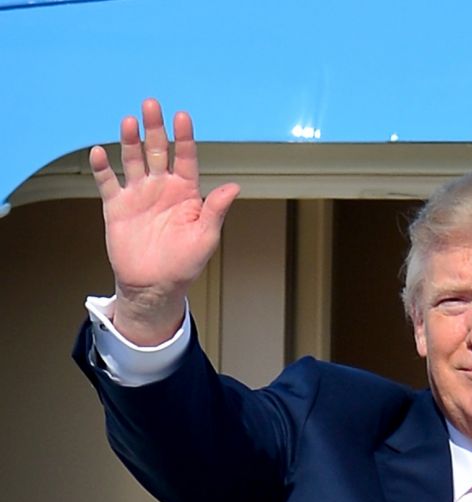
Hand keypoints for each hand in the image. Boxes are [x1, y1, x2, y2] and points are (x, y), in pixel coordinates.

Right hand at [90, 98, 239, 344]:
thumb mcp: (206, 238)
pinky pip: (108, 182)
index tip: (182, 117)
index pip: (186, 158)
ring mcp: (138, 194)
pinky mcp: (117, 206)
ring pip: (133, 159)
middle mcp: (161, 187)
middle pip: (158, 150)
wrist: (154, 287)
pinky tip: (99, 153)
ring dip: (130, 141)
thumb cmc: (184, 264)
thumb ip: (216, 210)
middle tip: (151, 105)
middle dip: (155, 128)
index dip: (184, 138)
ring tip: (129, 123)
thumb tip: (233, 187)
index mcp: (185, 192)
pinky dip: (102, 168)